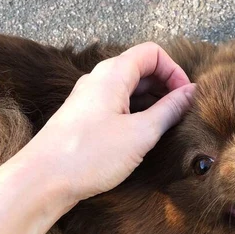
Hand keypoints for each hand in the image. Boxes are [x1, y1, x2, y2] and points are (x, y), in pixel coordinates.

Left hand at [12, 42, 194, 205]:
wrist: (43, 180)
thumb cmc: (90, 155)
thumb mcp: (141, 133)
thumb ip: (169, 110)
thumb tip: (191, 93)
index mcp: (113, 74)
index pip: (152, 52)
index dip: (175, 71)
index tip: (186, 97)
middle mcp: (99, 80)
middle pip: (141, 69)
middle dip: (166, 87)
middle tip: (181, 114)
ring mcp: (90, 99)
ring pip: (129, 89)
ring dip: (152, 103)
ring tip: (166, 128)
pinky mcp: (84, 118)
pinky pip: (117, 106)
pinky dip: (135, 114)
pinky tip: (143, 137)